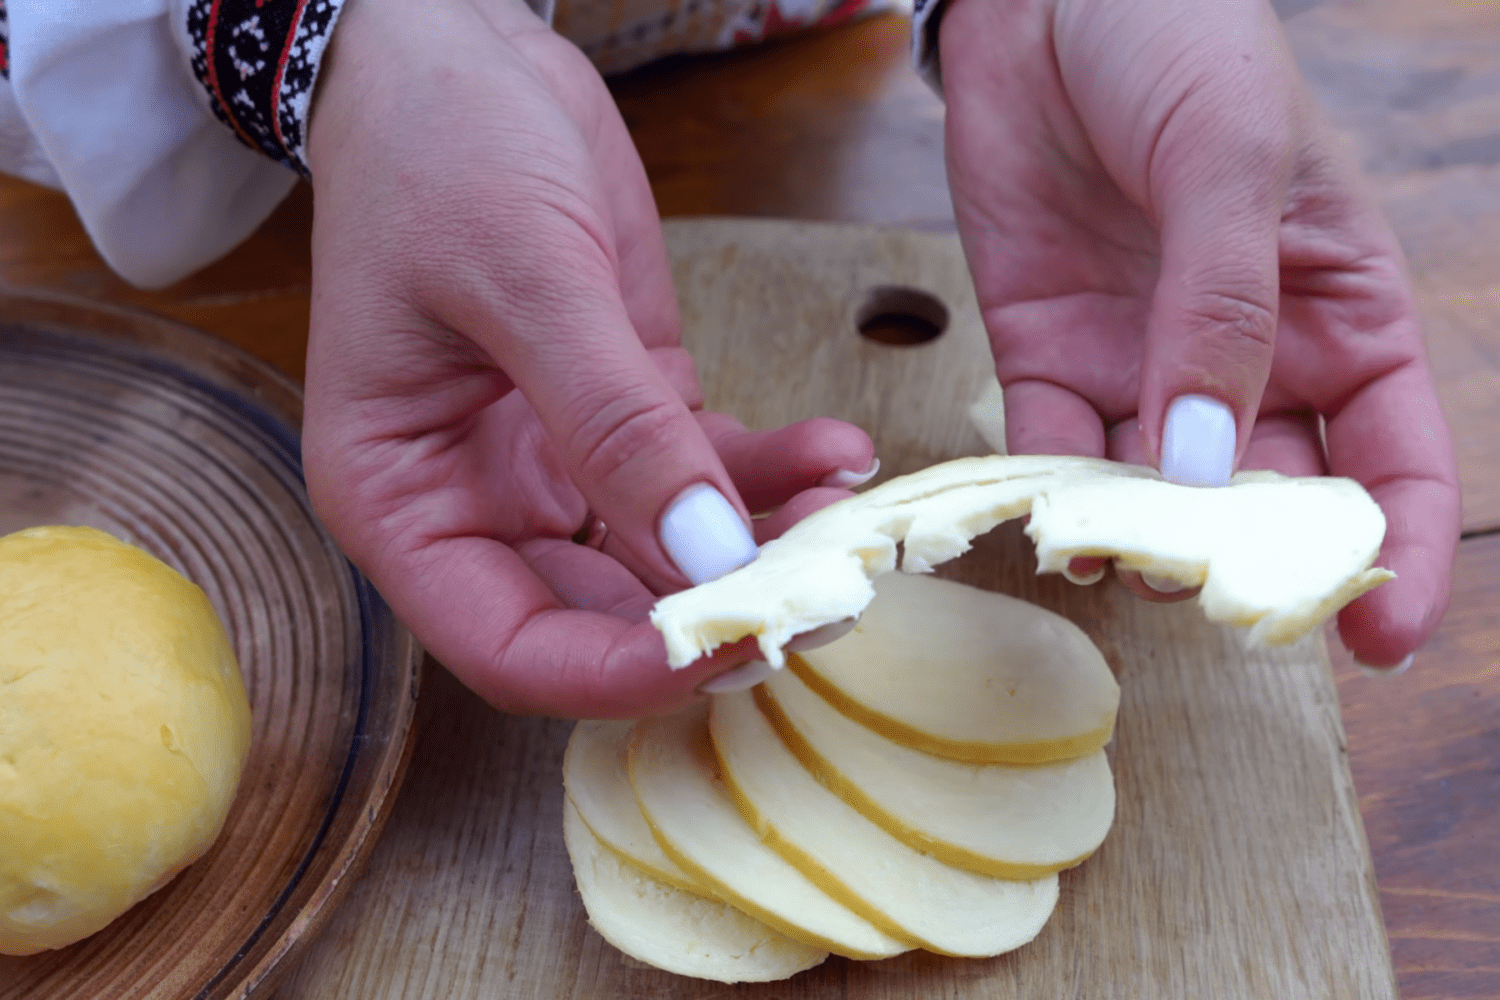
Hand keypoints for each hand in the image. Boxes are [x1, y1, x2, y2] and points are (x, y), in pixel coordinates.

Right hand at [302, 0, 873, 715]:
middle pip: (604, 617)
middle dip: (714, 617)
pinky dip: (772, 476)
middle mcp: (480, 506)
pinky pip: (707, 477)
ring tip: (846, 518)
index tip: (723, 648)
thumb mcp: (527, 279)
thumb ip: (614, 423)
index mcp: (405, 502)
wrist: (460, 56)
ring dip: (763, 548)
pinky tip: (835, 452)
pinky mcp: (628, 420)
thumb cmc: (439, 153)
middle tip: (821, 596)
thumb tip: (705, 556)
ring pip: (671, 558)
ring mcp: (558, 469)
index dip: (614, 673)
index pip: (508, 643)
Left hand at [939, 0, 1458, 666]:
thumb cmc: (1177, 45)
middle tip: (1216, 598)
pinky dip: (1053, 499)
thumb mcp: (1231, 161)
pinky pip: (1055, 453)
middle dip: (1247, 562)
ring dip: (1145, 543)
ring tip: (1127, 561)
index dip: (1398, 552)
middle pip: (1268, 498)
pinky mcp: (1048, 359)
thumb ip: (1222, 308)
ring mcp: (1142, 366)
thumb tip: (1205, 459)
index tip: (1374, 635)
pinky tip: (1052, 528)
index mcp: (1340, 312)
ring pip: (1157, 495)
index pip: (1395, 457)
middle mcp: (1247, 360)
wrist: (1043, 1)